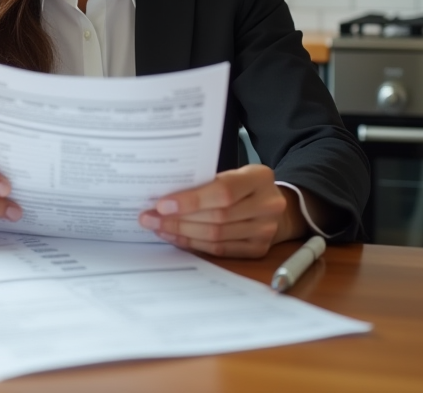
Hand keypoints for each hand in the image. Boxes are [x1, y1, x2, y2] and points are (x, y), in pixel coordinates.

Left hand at [137, 165, 295, 257]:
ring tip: (158, 228)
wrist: (272, 204)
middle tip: (150, 218)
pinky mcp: (258, 248)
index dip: (191, 200)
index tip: (161, 204)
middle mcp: (268, 204)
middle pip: (217, 217)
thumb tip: (164, 196)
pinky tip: (176, 238)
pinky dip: (194, 245)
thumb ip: (207, 182)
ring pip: (216, 236)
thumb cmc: (242, 185)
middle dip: (178, 219)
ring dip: (182, 233)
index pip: (223, 191)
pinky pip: (220, 250)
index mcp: (260, 177)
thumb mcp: (232, 173)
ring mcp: (266, 230)